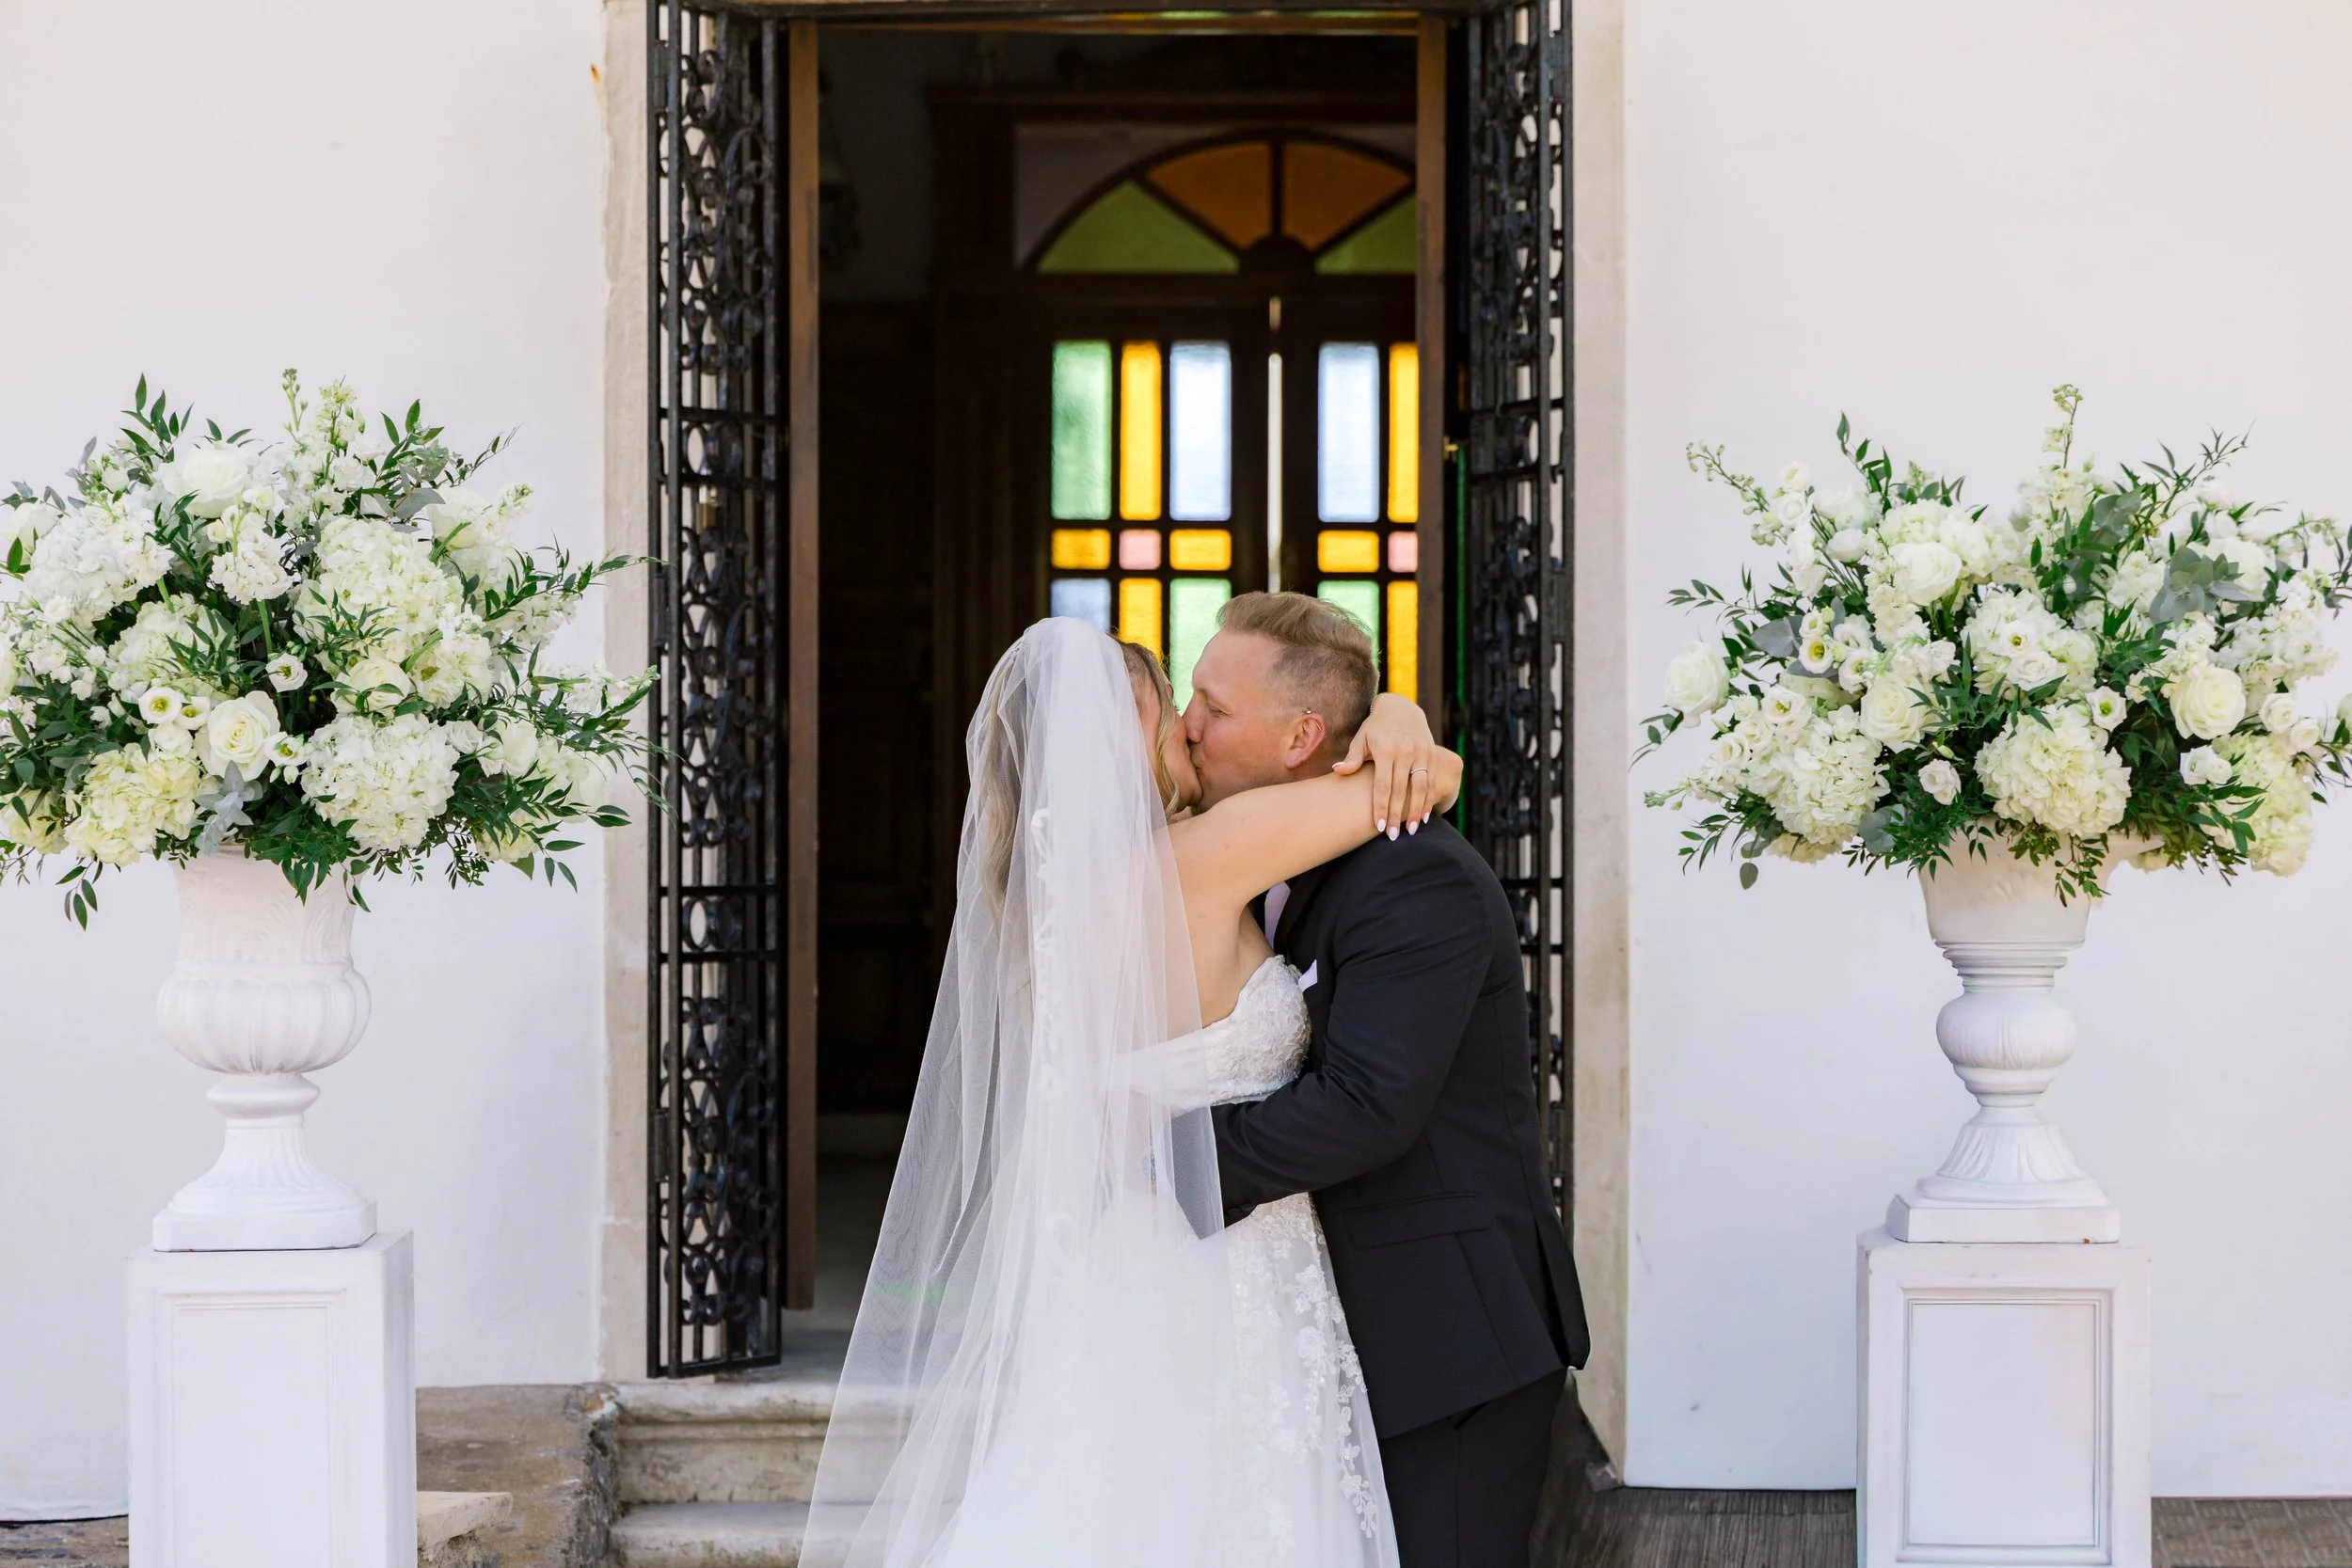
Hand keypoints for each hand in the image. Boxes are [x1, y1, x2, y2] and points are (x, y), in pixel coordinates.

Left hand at [1333, 693, 1459, 836]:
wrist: (1401, 707)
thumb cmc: (1375, 728)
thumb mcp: (1361, 738)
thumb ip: (1352, 757)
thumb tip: (1338, 771)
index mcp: (1385, 750)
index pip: (1382, 785)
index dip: (1380, 807)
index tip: (1378, 827)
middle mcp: (1405, 752)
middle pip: (1401, 790)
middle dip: (1397, 815)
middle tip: (1393, 836)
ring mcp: (1421, 752)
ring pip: (1421, 787)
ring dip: (1417, 811)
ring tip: (1412, 831)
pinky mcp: (1432, 753)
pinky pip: (1432, 780)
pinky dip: (1429, 799)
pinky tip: (1425, 816)